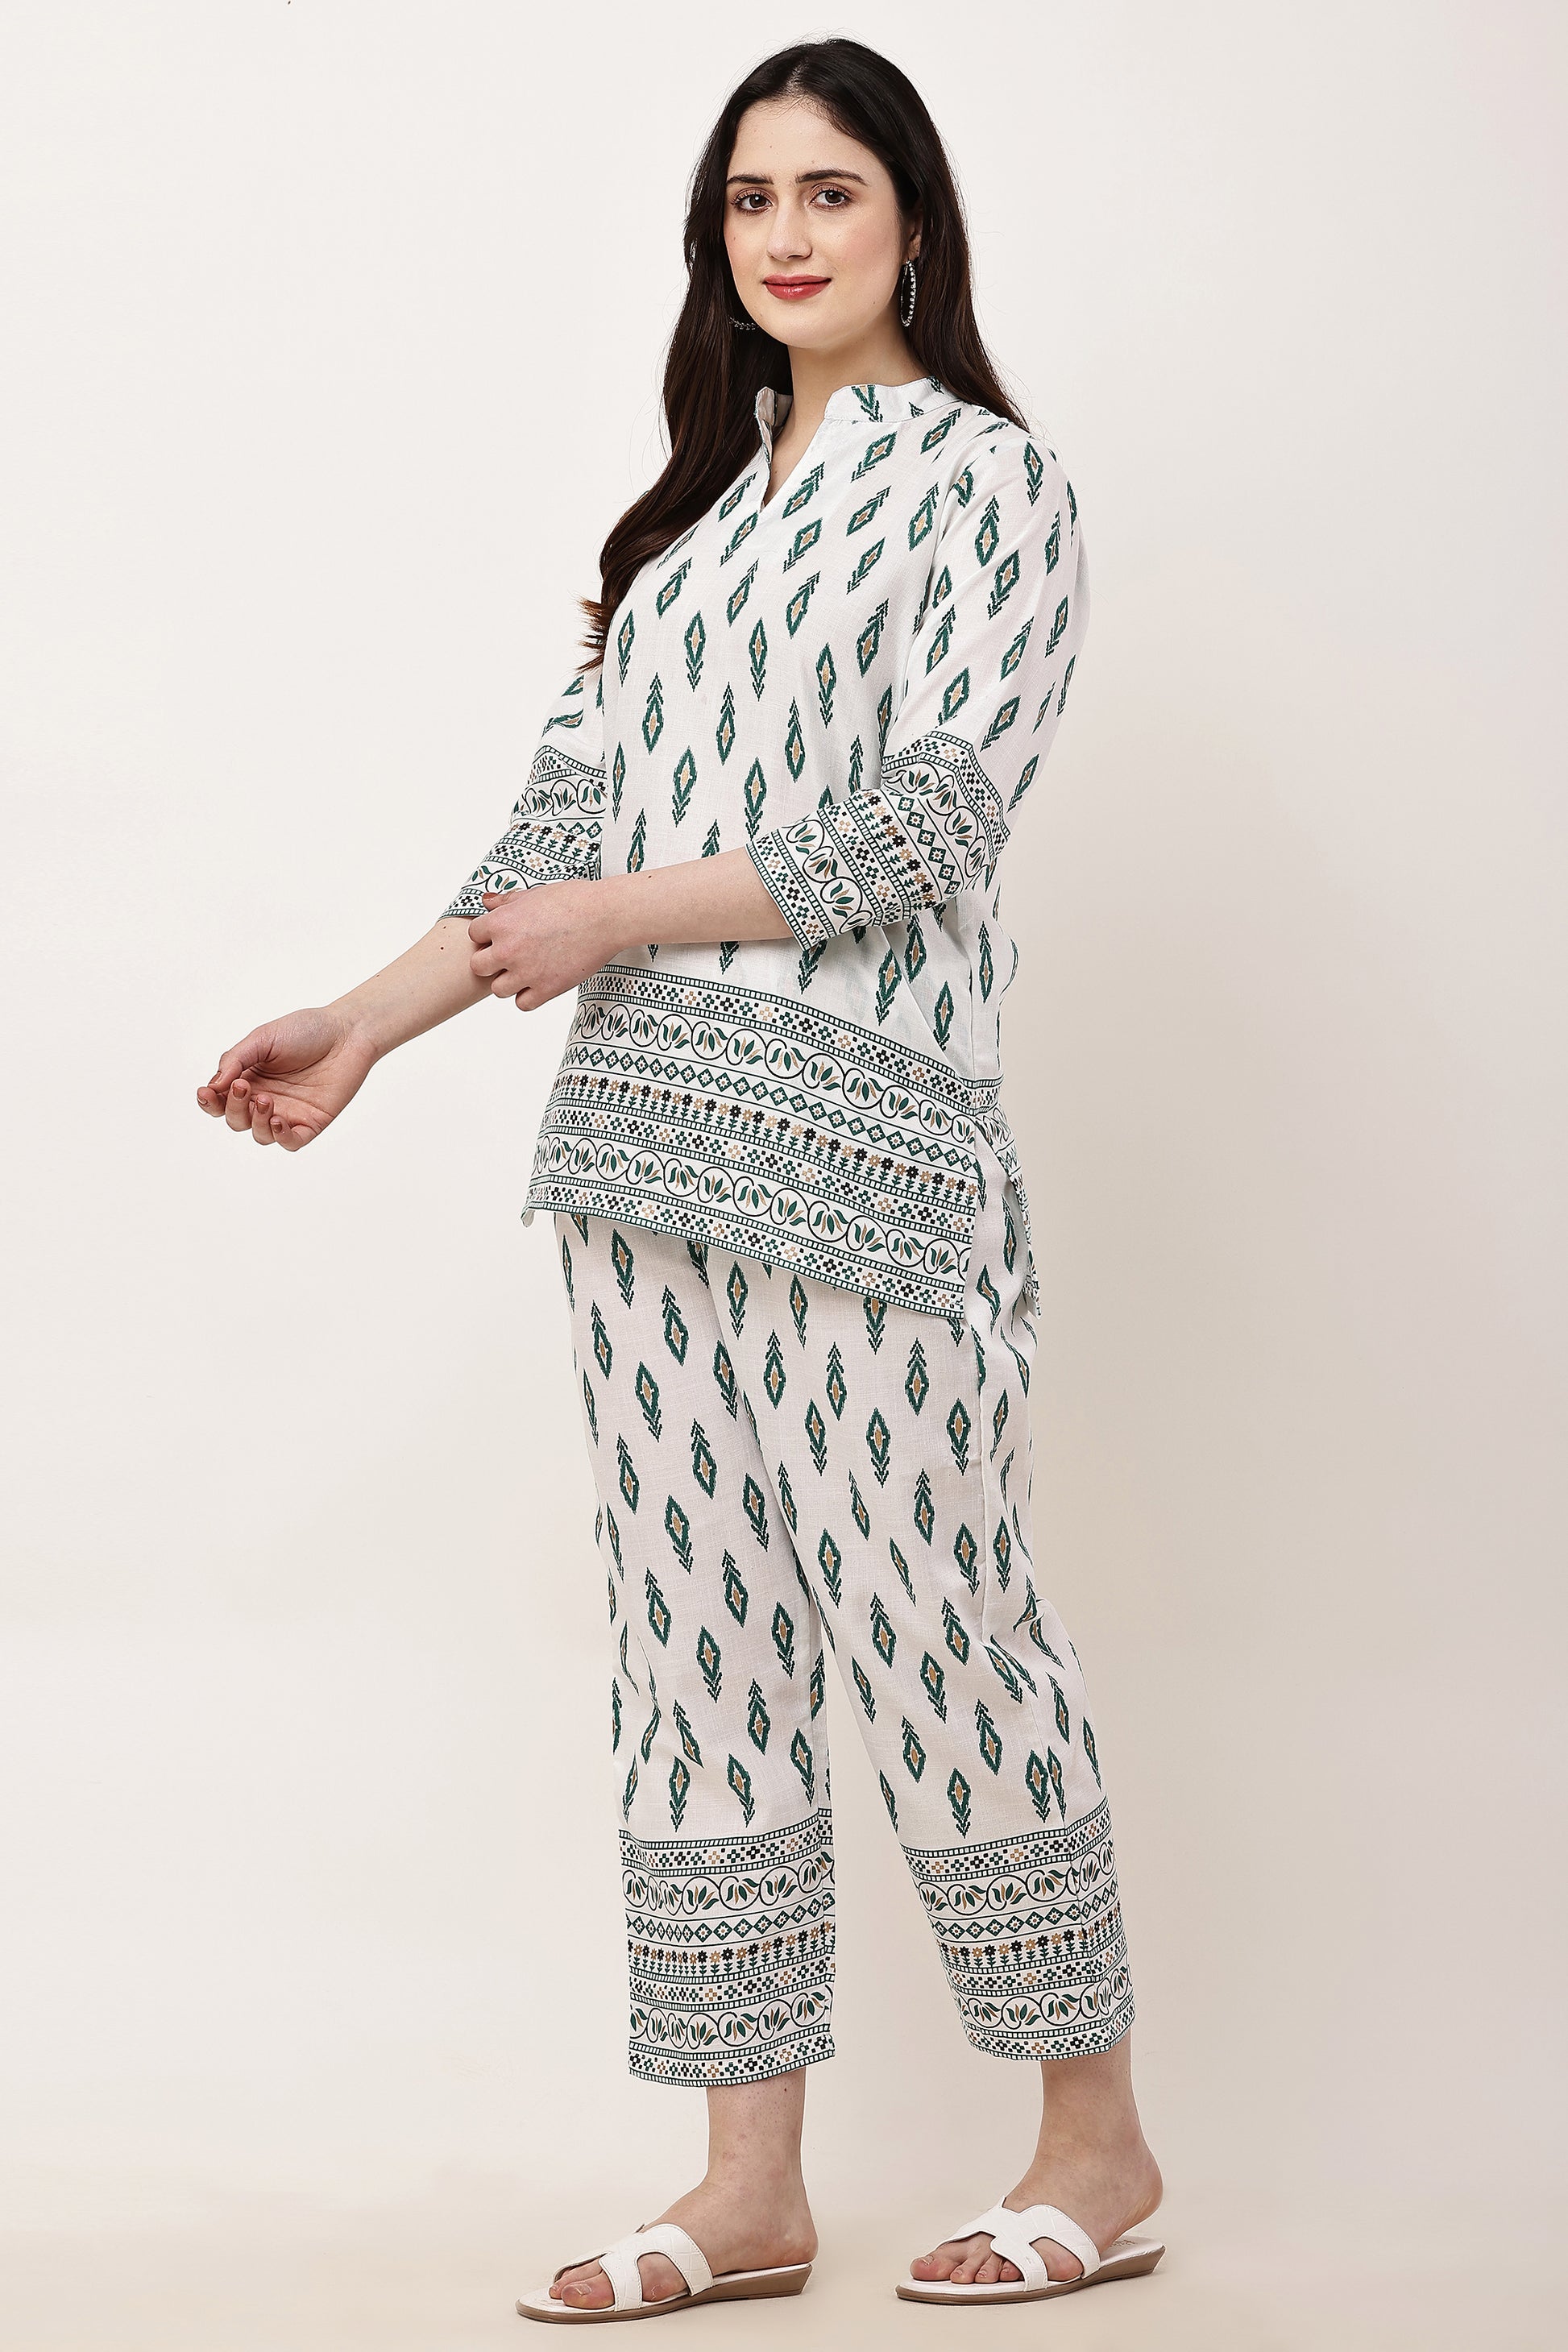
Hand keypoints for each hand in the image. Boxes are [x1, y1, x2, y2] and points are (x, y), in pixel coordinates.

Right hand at [196, 1007, 378, 1149]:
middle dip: (233, 1108)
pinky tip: (278, 1121)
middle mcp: (266, 1098)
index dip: (209, 1102)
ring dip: (255, 1122)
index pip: (220, 1100)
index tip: (207, 1092)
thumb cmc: (306, 1030)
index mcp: (250, 1078)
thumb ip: (236, 1060)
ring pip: (260, 1134)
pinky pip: (290, 1142)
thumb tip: (213, 1085)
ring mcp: (288, 1112)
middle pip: (236, 1120)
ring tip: (266, 1100)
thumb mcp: (263, 1038)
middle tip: (244, 1088)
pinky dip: (280, 1137)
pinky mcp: (312, 1122)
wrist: (347, 1032)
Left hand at [468, 880, 624, 1009]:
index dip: (488, 935)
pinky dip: (529, 996)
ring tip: (527, 970)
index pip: (474, 935)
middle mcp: (508, 949)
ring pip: (498, 989)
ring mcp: (526, 972)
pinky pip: (523, 1004)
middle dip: (491, 961)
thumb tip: (487, 902)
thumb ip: (506, 901)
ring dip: (509, 981)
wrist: (606, 917)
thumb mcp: (534, 893)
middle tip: (510, 956)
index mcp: (501, 922)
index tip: (503, 935)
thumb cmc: (574, 900)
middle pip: (478, 966)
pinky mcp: (547, 989)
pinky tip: (540, 981)